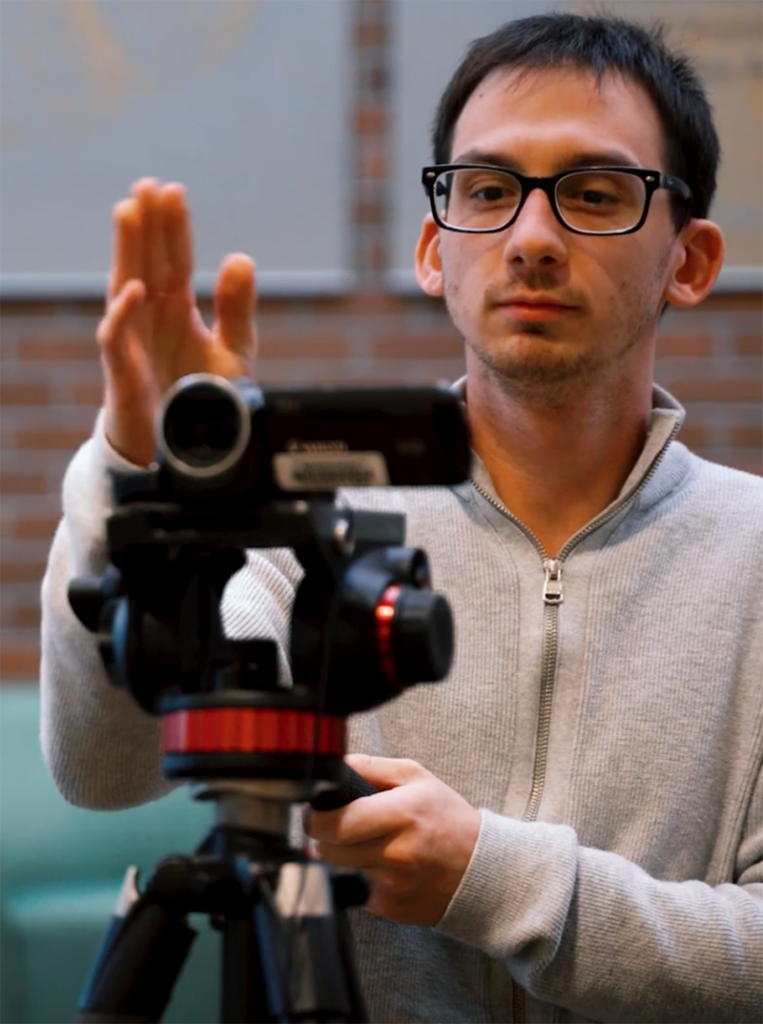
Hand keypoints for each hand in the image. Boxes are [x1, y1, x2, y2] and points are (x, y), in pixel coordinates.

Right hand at [97, 177, 256, 465]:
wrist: (182, 453)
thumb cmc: (200, 400)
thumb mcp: (232, 351)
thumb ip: (238, 309)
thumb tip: (241, 258)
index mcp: (176, 311)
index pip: (175, 260)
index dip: (174, 228)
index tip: (174, 191)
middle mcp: (151, 319)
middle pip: (146, 263)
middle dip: (147, 225)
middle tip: (148, 185)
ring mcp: (135, 343)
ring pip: (124, 287)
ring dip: (127, 251)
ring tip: (129, 212)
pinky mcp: (124, 373)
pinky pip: (117, 339)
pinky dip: (123, 314)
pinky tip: (134, 289)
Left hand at [304, 754, 480, 925]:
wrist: (481, 868)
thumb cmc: (446, 817)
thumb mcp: (417, 778)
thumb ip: (374, 767)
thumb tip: (338, 765)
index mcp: (402, 814)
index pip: (338, 822)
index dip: (315, 817)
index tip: (312, 811)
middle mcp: (396, 853)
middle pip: (330, 850)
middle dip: (323, 837)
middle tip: (332, 826)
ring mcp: (393, 885)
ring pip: (341, 870)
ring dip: (344, 857)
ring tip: (366, 843)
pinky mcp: (392, 908)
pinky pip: (358, 891)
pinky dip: (363, 878)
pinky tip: (384, 867)